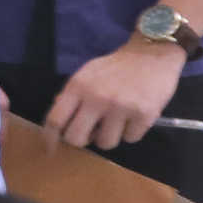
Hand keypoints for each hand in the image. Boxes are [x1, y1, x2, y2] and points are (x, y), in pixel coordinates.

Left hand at [46, 37, 185, 151]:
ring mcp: (121, 107)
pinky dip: (132, 131)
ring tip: (118, 120)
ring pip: (105, 143)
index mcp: (78, 86)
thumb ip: (73, 96)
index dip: (49, 138)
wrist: (152, 54)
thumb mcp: (88, 74)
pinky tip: (135, 115)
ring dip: (110, 136)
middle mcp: (97, 97)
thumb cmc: (117, 67)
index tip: (50, 149)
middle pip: (76, 138)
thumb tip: (59, 122)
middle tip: (92, 133)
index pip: (55, 120)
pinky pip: (130, 138)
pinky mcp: (143, 114)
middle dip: (82, 140)